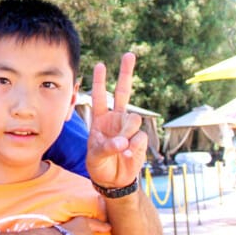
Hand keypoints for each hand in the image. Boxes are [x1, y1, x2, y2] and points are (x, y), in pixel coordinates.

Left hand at [87, 52, 146, 187]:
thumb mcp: (95, 157)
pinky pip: (140, 137)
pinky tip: (127, 155)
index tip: (101, 65)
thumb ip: (106, 148)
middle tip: (129, 54)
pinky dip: (134, 147)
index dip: (100, 82)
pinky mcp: (140, 139)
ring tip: (121, 147)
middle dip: (126, 73)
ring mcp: (129, 128)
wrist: (114, 180)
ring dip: (127, 132)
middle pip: (123, 92)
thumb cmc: (99, 165)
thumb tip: (123, 142)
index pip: (99, 97)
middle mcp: (116, 119)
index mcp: (100, 120)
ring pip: (133, 119)